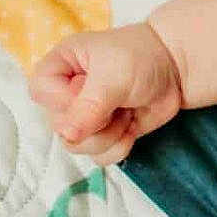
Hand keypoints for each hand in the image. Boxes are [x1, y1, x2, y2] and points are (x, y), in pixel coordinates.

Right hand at [28, 22, 184, 165]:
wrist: (176, 68)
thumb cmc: (141, 58)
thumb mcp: (113, 77)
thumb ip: (89, 107)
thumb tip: (67, 135)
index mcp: (60, 66)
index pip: (40, 92)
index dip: (65, 98)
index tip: (90, 86)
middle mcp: (65, 94)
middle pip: (59, 128)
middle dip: (94, 121)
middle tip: (116, 100)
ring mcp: (83, 117)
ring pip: (78, 147)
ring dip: (109, 135)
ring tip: (125, 110)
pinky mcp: (103, 134)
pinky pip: (98, 157)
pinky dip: (118, 146)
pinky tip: (131, 125)